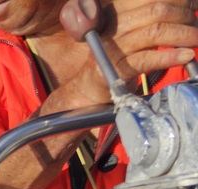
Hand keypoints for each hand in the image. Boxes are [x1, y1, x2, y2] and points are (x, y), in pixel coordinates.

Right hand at [68, 0, 197, 103]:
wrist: (87, 94)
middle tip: (197, 29)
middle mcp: (114, 28)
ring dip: (183, 35)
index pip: (153, 2)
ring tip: (197, 41)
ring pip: (155, 31)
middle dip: (185, 17)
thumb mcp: (132, 38)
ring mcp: (111, 48)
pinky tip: (185, 56)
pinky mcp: (112, 70)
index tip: (194, 10)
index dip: (179, 3)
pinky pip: (146, 59)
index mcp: (118, 15)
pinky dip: (170, 57)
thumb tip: (186, 13)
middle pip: (157, 11)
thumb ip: (150, 25)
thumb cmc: (115, 65)